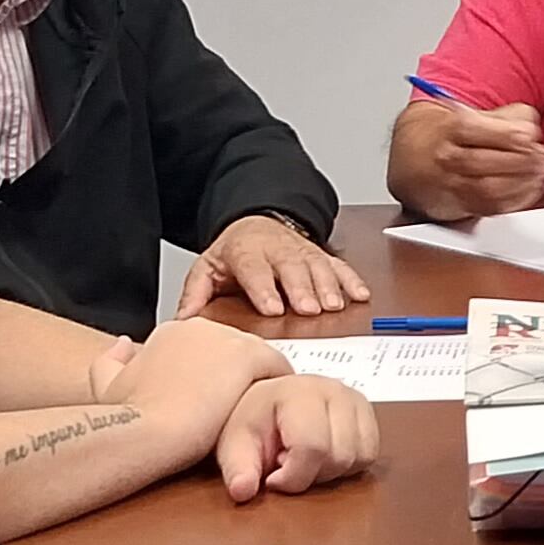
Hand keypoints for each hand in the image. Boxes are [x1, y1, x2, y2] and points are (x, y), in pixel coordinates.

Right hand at [105, 316, 277, 452]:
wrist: (146, 431)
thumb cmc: (129, 418)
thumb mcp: (105, 385)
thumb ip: (110, 360)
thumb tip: (123, 344)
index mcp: (169, 331)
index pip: (208, 349)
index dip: (214, 378)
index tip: (213, 404)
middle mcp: (198, 326)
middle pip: (234, 350)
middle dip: (238, 378)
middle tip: (238, 413)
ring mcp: (224, 338)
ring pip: (257, 358)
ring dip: (257, 383)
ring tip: (254, 415)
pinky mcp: (247, 356)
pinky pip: (278, 368)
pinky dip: (276, 387)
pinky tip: (269, 412)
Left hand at [178, 213, 371, 321]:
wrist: (256, 223)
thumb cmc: (235, 254)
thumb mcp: (207, 267)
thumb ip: (196, 293)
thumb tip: (183, 321)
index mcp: (246, 251)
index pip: (254, 268)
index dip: (264, 288)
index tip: (272, 308)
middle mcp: (277, 249)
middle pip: (290, 267)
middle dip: (302, 287)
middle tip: (309, 309)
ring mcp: (301, 250)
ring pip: (317, 266)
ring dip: (328, 286)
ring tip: (334, 306)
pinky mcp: (320, 255)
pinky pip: (339, 265)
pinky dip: (351, 280)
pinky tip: (360, 295)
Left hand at [216, 373, 377, 499]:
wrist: (268, 400)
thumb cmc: (253, 421)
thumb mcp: (235, 444)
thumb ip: (238, 467)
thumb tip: (243, 491)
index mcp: (300, 392)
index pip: (313, 448)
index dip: (293, 476)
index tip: (273, 478)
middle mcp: (334, 390)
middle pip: (339, 457)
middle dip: (312, 473)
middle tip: (287, 462)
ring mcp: (355, 400)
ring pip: (358, 458)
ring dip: (331, 470)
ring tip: (306, 457)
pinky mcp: (367, 412)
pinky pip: (370, 454)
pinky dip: (349, 464)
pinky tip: (324, 455)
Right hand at [400, 98, 543, 220]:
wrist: (413, 155)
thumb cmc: (449, 133)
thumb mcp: (475, 113)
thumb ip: (508, 116)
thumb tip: (532, 128)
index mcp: (453, 127)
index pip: (484, 133)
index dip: (519, 137)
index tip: (533, 137)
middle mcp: (448, 157)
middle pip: (487, 162)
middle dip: (524, 162)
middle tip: (543, 159)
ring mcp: (451, 184)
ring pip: (489, 189)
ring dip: (522, 184)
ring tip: (539, 175)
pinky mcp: (458, 206)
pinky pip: (490, 208)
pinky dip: (516, 201)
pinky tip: (529, 190)